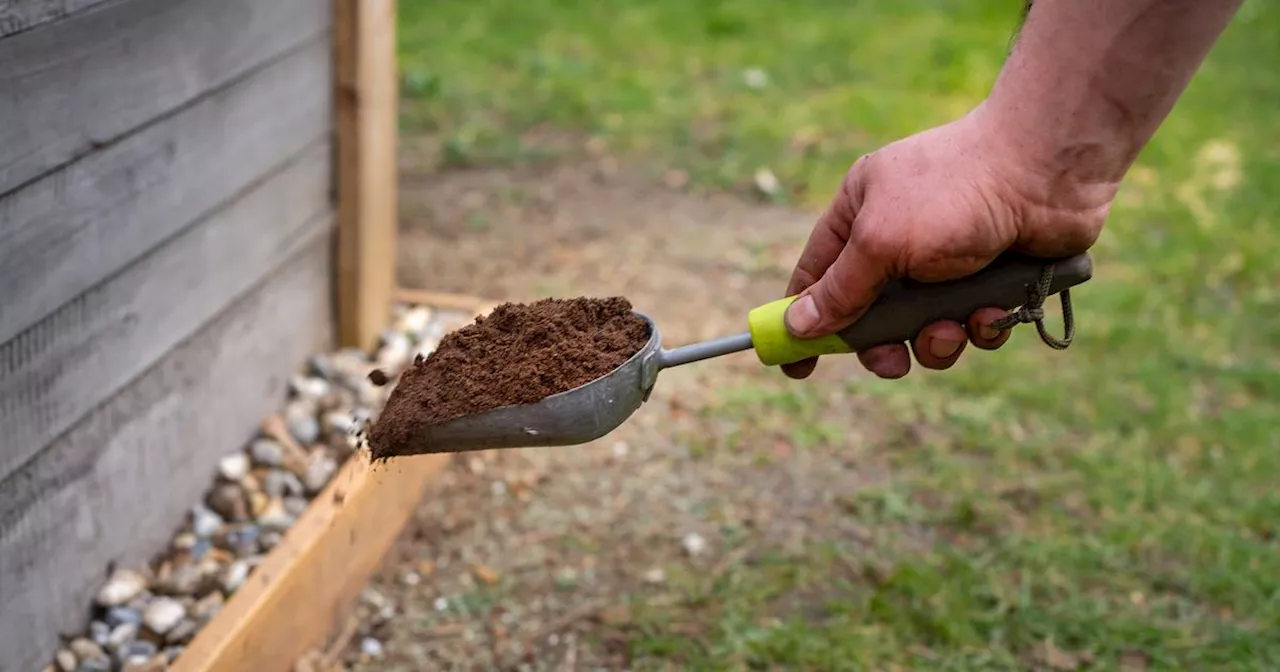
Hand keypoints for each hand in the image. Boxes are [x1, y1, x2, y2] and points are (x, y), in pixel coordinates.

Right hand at [782, 105, 1112, 379]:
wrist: (1049, 170)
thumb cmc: (954, 192)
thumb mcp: (880, 243)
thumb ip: (839, 289)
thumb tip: (798, 325)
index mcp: (862, 211)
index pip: (818, 273)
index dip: (803, 319)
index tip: (795, 364)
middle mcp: (902, 235)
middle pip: (873, 314)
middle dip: (884, 345)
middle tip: (892, 362)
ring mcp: (951, 257)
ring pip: (925, 327)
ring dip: (937, 340)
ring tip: (952, 328)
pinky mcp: (995, 277)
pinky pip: (973, 324)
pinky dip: (981, 327)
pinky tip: (994, 311)